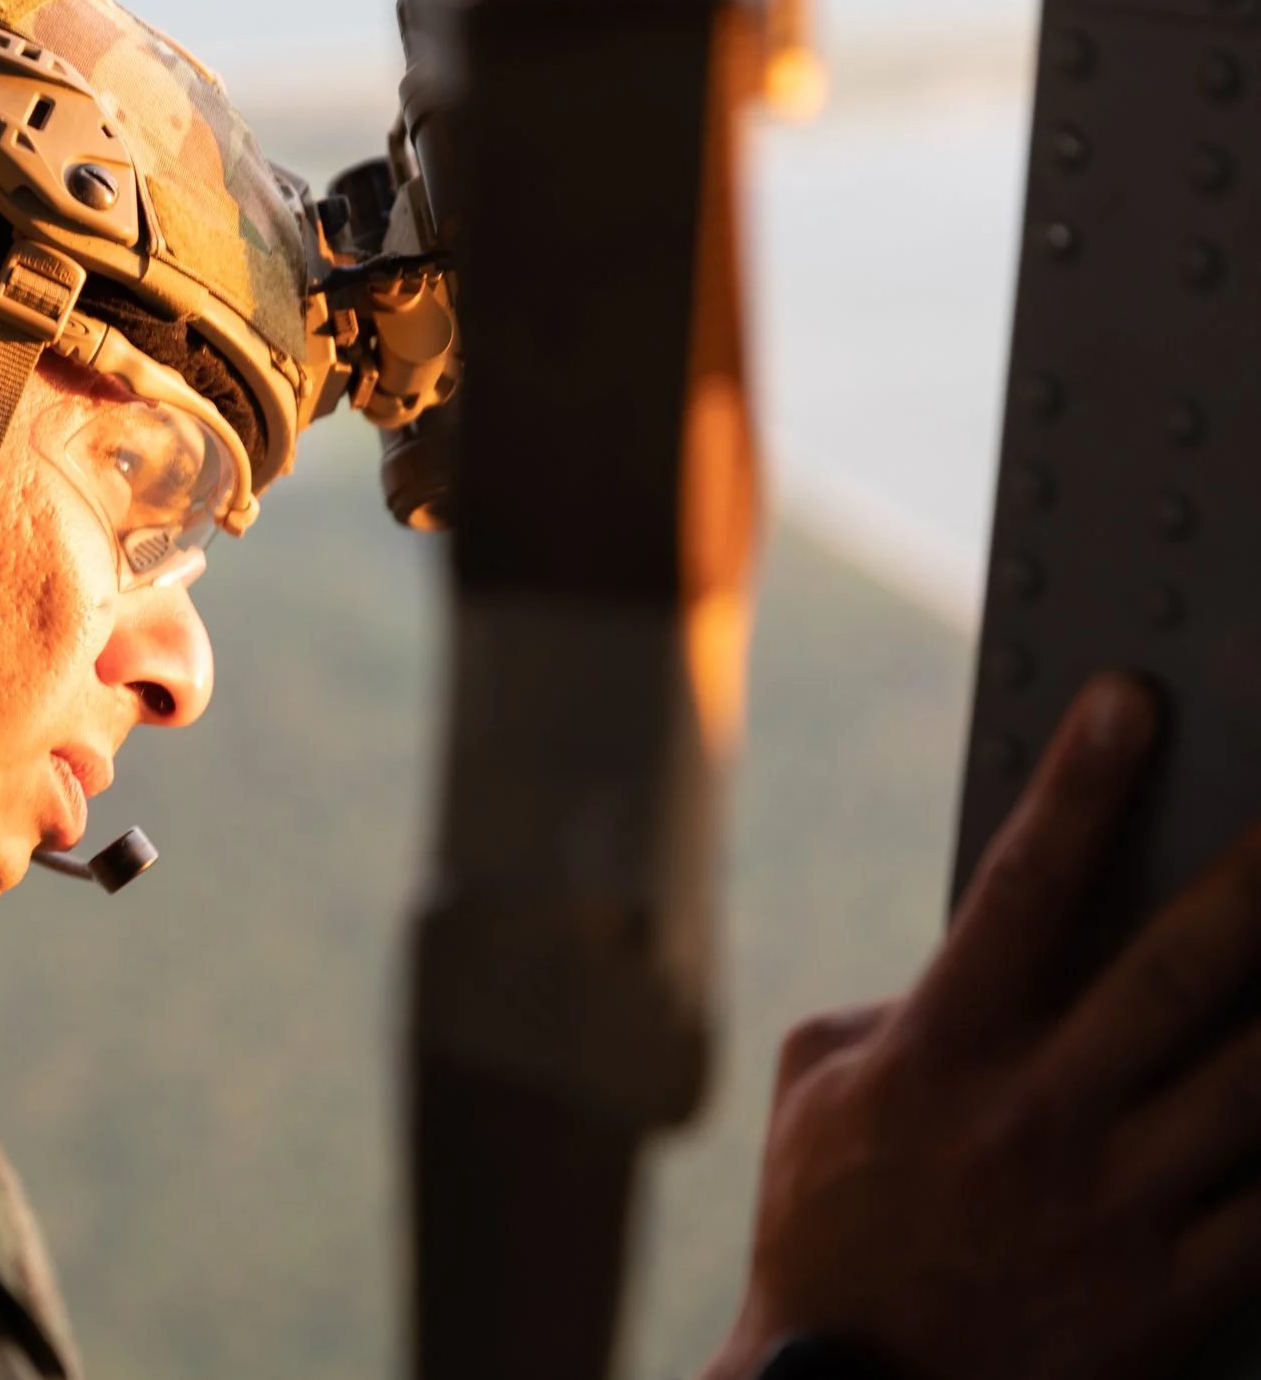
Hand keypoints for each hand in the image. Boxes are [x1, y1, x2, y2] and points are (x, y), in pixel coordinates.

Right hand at [706, 673, 1260, 1379]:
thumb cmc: (827, 1231)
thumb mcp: (815, 1092)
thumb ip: (893, 1009)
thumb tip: (978, 956)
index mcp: (940, 1052)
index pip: (1021, 891)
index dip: (1079, 787)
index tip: (1130, 704)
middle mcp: (1038, 1117)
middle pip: (1181, 973)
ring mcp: (1117, 1208)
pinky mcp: (1175, 1292)